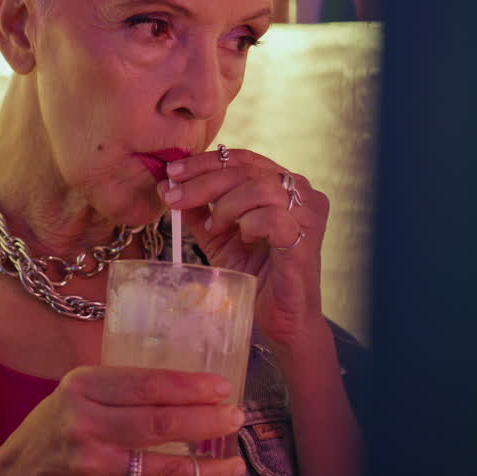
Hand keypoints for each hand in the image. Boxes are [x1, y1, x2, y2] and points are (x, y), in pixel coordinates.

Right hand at [0, 367, 245, 475]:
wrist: (18, 475)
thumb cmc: (56, 426)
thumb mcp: (79, 393)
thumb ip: (122, 388)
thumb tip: (189, 386)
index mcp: (82, 386)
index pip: (146, 383)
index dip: (189, 385)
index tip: (221, 386)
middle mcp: (85, 422)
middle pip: (158, 421)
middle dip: (205, 419)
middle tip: (235, 415)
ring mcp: (92, 462)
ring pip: (161, 465)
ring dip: (205, 461)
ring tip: (233, 453)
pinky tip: (212, 474)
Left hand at [161, 148, 328, 349]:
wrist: (276, 317)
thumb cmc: (253, 272)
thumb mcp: (217, 234)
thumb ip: (198, 209)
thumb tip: (168, 186)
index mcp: (281, 184)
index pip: (241, 159)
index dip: (205, 162)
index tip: (172, 173)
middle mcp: (301, 192)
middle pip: (247, 170)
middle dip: (203, 181)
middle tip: (175, 197)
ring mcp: (308, 214)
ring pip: (260, 188)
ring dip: (227, 206)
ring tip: (214, 228)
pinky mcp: (307, 240)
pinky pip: (273, 218)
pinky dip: (249, 224)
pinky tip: (242, 237)